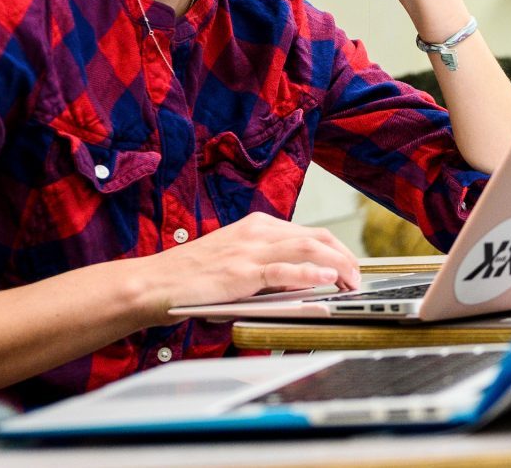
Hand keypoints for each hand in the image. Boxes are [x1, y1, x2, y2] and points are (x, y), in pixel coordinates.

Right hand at [129, 212, 360, 319]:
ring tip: (352, 281)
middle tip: (358, 278)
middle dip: (345, 256)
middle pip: (316, 237)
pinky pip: (283, 270)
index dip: (336, 249)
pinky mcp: (240, 272)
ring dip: (337, 264)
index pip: (309, 233)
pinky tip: (327, 279)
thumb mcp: (234, 262)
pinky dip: (310, 272)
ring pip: (307, 247)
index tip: (350, 267)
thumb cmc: (189, 278)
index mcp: (256, 226)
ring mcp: (248, 250)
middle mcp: (256, 232)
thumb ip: (266, 266)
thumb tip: (302, 280)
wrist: (152, 284)